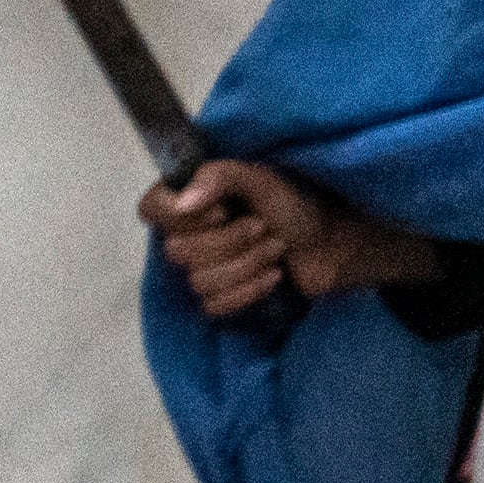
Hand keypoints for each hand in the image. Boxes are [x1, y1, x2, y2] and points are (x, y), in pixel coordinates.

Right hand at [138, 158, 437, 318]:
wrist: (333, 244)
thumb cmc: (298, 204)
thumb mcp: (264, 179)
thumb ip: (221, 176)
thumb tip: (182, 203)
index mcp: (193, 200)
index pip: (149, 208)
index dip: (179, 217)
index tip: (220, 211)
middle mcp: (190, 234)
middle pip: (177, 252)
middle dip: (230, 241)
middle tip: (264, 227)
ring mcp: (204, 269)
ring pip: (199, 280)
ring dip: (247, 264)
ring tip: (278, 248)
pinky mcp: (222, 298)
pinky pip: (214, 305)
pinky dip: (249, 291)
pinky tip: (274, 277)